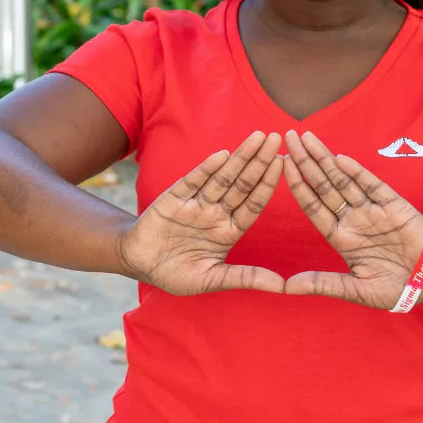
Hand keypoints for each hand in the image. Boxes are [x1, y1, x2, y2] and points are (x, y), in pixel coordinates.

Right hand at [119, 131, 284, 295]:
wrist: (137, 264)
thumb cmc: (175, 274)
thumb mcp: (212, 280)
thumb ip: (245, 277)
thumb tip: (282, 286)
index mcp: (229, 231)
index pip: (253, 204)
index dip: (268, 184)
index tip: (284, 165)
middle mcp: (216, 213)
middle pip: (242, 184)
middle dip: (259, 162)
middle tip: (277, 138)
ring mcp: (196, 203)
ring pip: (222, 177)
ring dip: (240, 157)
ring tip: (258, 137)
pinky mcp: (174, 198)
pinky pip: (193, 180)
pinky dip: (206, 168)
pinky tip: (222, 155)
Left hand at [282, 129, 422, 307]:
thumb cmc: (395, 288)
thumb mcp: (355, 289)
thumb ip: (322, 284)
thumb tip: (286, 288)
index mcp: (341, 238)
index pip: (313, 207)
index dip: (298, 186)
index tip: (282, 166)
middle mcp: (352, 219)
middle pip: (323, 186)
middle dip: (306, 162)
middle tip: (288, 138)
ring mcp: (372, 210)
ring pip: (343, 180)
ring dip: (325, 159)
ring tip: (306, 138)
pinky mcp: (392, 204)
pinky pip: (371, 185)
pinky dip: (356, 172)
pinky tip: (339, 158)